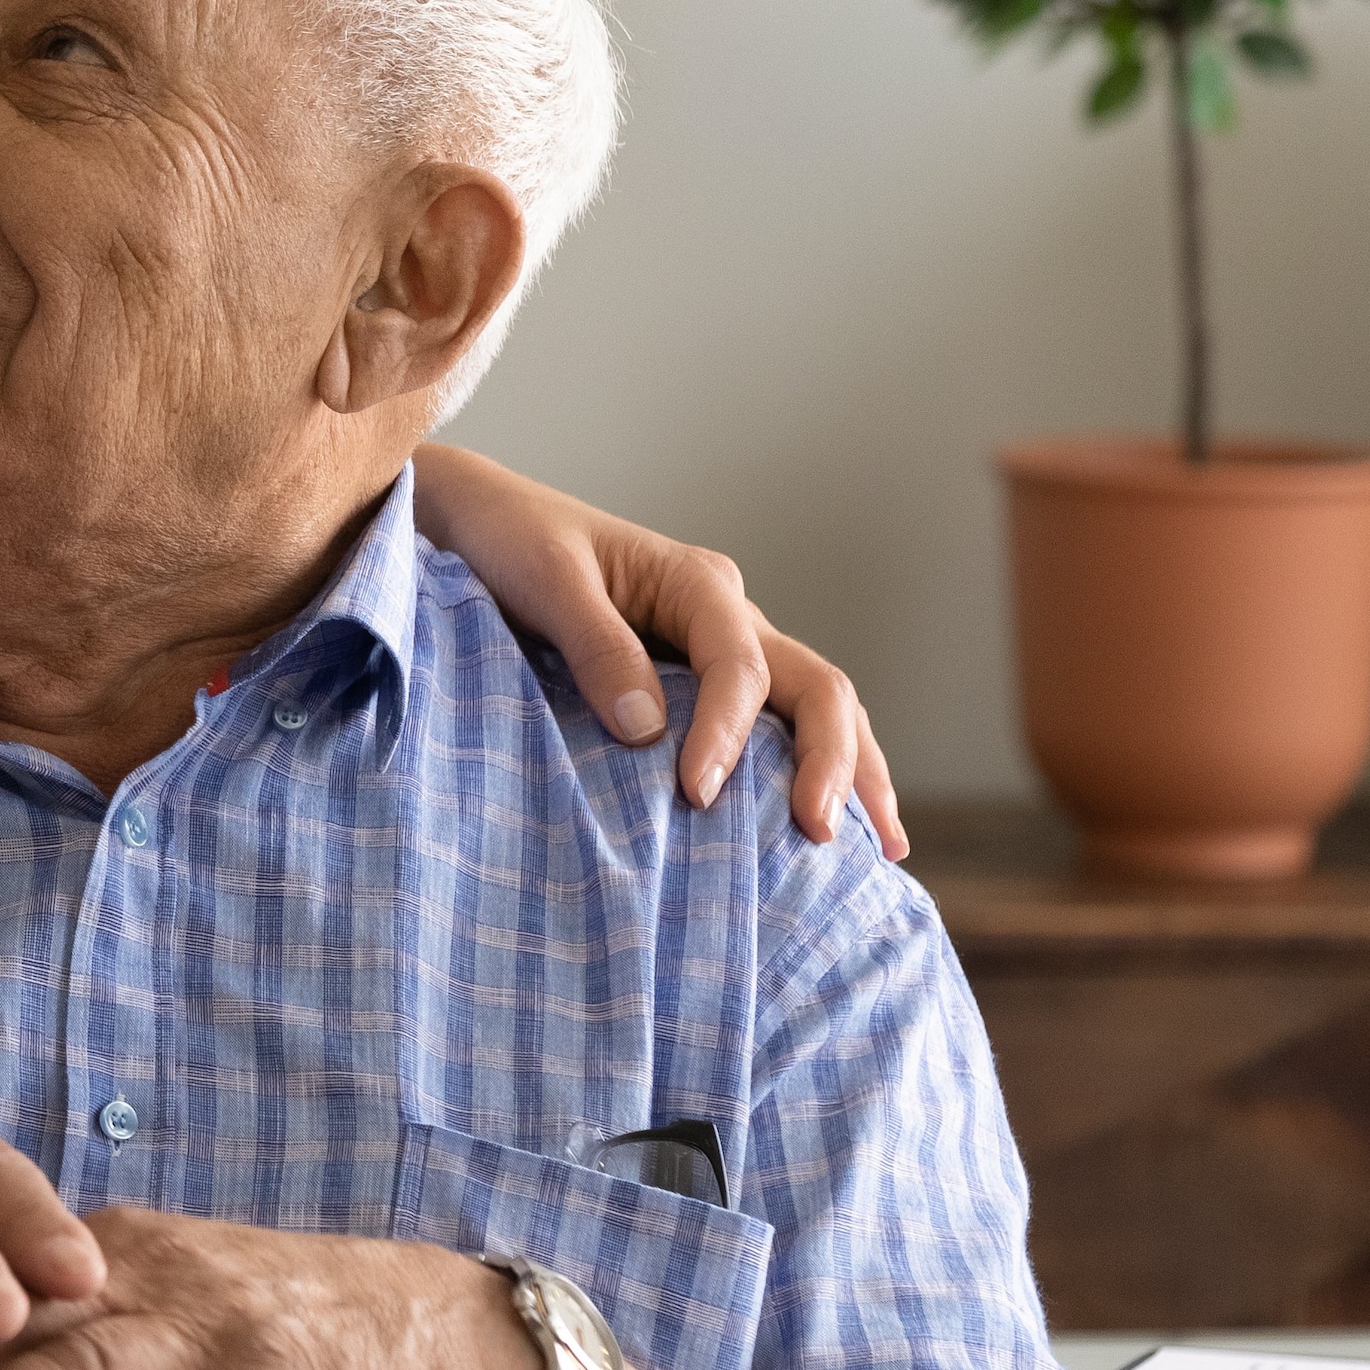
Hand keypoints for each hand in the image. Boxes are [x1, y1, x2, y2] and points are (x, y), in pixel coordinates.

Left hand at [406, 447, 904, 854]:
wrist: (485, 523)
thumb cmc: (513, 543)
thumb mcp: (547, 583)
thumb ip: (597, 648)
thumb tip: (648, 731)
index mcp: (697, 584)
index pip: (739, 667)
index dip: (727, 735)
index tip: (695, 797)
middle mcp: (728, 614)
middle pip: (815, 686)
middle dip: (833, 761)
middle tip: (823, 835)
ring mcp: (726, 647)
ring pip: (818, 707)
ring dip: (855, 770)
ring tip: (884, 846)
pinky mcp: (704, 680)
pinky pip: (779, 723)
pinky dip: (816, 768)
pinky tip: (837, 821)